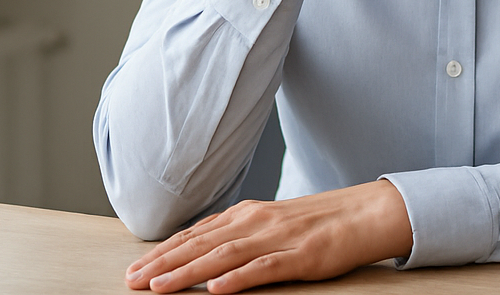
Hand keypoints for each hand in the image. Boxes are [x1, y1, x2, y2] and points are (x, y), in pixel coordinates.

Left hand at [124, 180, 411, 292]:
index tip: (135, 270)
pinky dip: (239, 278)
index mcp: (250, 213)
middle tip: (131, 283)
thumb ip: (240, 233)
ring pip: (225, 256)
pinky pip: (266, 268)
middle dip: (164, 264)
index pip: (197, 234)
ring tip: (160, 288)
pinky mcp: (303, 256)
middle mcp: (258, 221)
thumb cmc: (320, 221)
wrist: (368, 213)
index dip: (164, 252)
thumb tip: (202, 248)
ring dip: (189, 273)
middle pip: (203, 244)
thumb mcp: (273, 222)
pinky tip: (217, 289)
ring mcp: (280, 238)